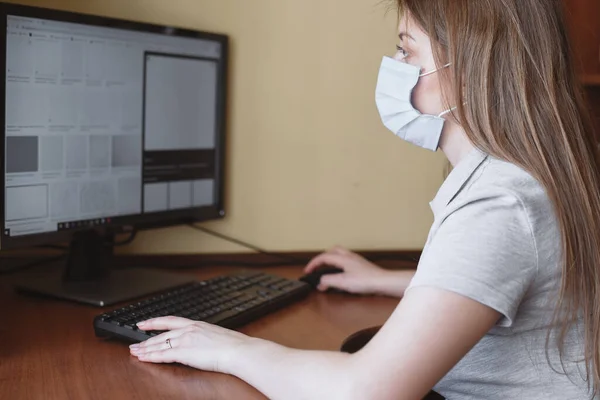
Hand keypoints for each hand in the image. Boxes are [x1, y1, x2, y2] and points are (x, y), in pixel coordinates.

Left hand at [129, 316, 253, 373]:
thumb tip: (205, 343)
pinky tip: (143, 358)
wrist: (238, 350)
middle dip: (145, 339)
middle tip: (134, 343)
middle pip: (161, 335)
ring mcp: (185, 340)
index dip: (155, 322)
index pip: (170, 321)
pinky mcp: (184, 352)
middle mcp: (189, 330)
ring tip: (134, 352)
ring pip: (159, 344)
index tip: (144, 323)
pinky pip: (162, 355)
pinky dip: (150, 357)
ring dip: (145, 348)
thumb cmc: (234, 346)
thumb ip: (207, 338)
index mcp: (197, 324)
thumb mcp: (217, 336)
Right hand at [304, 246, 386, 294]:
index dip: (313, 264)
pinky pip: (346, 260)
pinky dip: (338, 265)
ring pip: (339, 254)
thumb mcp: (343, 282)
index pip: (323, 257)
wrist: (383, 281)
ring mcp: (356, 260)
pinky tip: (341, 273)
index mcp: (342, 258)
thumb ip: (329, 281)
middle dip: (322, 258)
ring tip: (327, 270)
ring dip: (331, 260)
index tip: (307, 271)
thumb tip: (320, 282)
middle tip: (317, 267)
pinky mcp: (361, 265)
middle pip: (332, 251)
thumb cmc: (366, 280)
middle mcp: (349, 256)